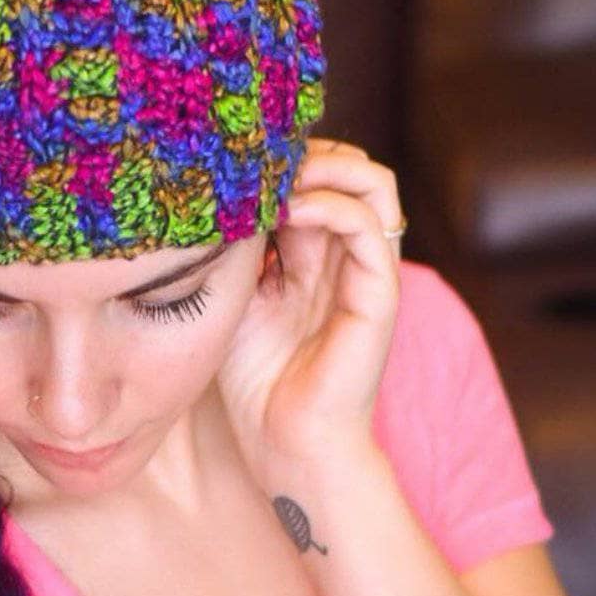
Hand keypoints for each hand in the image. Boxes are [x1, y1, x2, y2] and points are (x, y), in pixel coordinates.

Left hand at [216, 139, 403, 480]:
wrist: (285, 447)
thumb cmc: (253, 378)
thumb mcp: (233, 293)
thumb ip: (239, 244)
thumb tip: (216, 189)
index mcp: (314, 252)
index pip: (318, 173)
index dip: (286, 155)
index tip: (239, 155)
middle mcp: (344, 254)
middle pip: (350, 166)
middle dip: (308, 148)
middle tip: (261, 156)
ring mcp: (366, 273)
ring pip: (374, 182)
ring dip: (327, 164)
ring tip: (281, 174)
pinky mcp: (379, 297)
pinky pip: (371, 228)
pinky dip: (332, 204)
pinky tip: (289, 209)